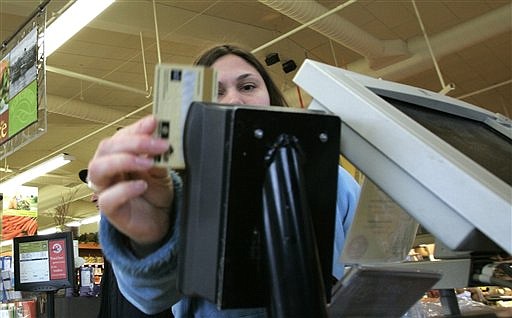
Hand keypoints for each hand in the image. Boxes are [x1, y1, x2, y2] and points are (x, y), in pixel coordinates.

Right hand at [88, 115, 173, 247]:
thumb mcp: (160, 168)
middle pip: (107, 148)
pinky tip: (141, 186)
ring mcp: (105, 188)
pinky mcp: (110, 210)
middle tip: (159, 144)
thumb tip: (161, 138)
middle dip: (134, 143)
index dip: (136, 128)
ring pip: (98, 168)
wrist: (160, 219)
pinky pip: (107, 198)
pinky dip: (124, 189)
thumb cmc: (155, 191)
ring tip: (147, 163)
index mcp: (118, 155)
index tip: (155, 123)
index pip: (120, 136)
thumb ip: (158, 155)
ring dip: (124, 161)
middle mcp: (107, 169)